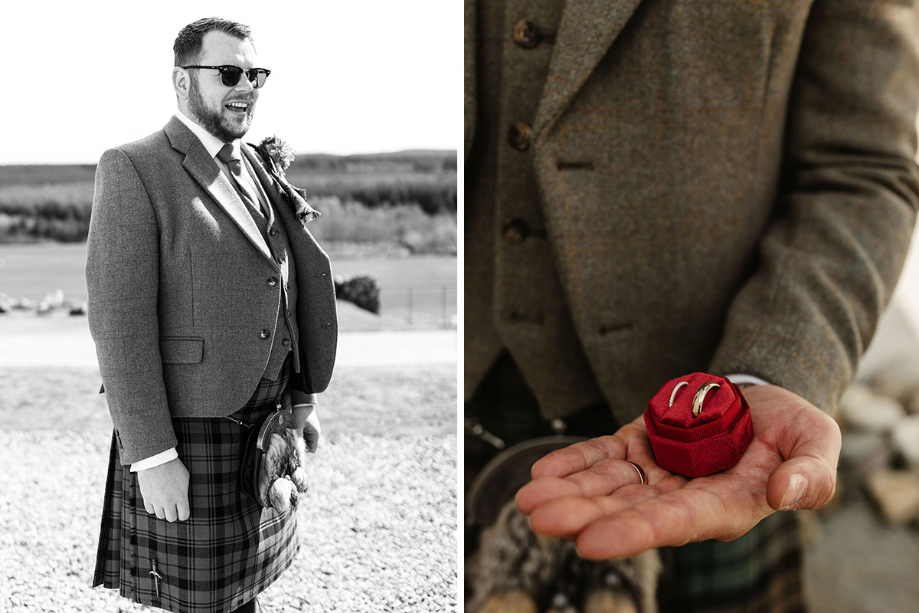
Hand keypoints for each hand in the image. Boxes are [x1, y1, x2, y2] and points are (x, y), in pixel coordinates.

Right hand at [137, 457, 189, 521]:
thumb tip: (183, 500)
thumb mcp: (185, 478)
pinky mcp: (147, 497)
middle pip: (171, 518)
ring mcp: (156, 501)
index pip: (184, 515)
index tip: (182, 510)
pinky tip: (156, 500)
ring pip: (160, 515)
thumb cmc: (173, 467)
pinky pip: (150, 510)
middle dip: (173, 513)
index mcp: (180, 497)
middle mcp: (168, 501)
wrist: (157, 460)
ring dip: (163, 510)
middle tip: (173, 507)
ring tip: (164, 501)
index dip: (183, 514)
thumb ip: (184, 492)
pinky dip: (153, 507)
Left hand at [293, 404, 320, 451]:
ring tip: (293, 432)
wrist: (302, 402)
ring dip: (299, 439)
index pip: (312, 449)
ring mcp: (312, 430)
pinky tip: (294, 429)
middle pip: (308, 445)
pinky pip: (303, 435)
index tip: (296, 445)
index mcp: (315, 434)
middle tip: (293, 438)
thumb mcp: (298, 427)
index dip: (304, 450)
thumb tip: (296, 450)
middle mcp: (315, 433)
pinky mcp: (308, 427)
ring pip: (305, 440)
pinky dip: (299, 434)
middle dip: (300, 444)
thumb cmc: (301, 414)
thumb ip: (297, 439)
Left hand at [515, 385, 840, 559]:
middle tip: (539, 517)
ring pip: (605, 486)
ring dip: (567, 492)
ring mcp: (655, 472)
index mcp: (724, 506)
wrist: (764, 402)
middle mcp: (681, 496)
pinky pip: (601, 456)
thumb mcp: (817, 443)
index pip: (674, 524)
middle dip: (582, 514)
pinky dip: (572, 462)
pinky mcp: (639, 445)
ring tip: (528, 499)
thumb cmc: (794, 431)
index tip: (590, 543)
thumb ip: (809, 474)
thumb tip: (784, 493)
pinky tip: (542, 471)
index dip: (633, 533)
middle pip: (626, 510)